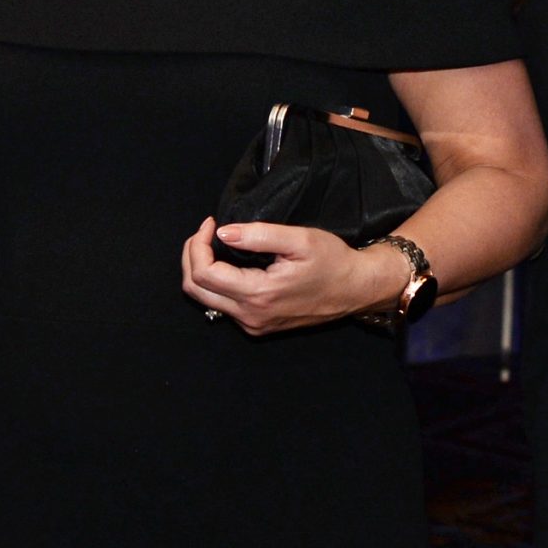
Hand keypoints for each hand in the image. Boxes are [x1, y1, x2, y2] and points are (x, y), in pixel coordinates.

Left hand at [178, 217, 401, 336]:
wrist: (355, 289)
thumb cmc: (333, 262)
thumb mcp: (299, 240)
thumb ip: (259, 234)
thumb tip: (223, 233)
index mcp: (258, 295)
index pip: (204, 273)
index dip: (198, 244)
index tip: (211, 222)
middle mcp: (250, 316)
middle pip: (196, 290)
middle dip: (191, 256)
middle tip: (205, 232)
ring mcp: (253, 324)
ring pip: (206, 299)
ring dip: (201, 270)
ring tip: (212, 243)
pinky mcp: (258, 325)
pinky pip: (223, 305)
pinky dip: (216, 282)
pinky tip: (229, 262)